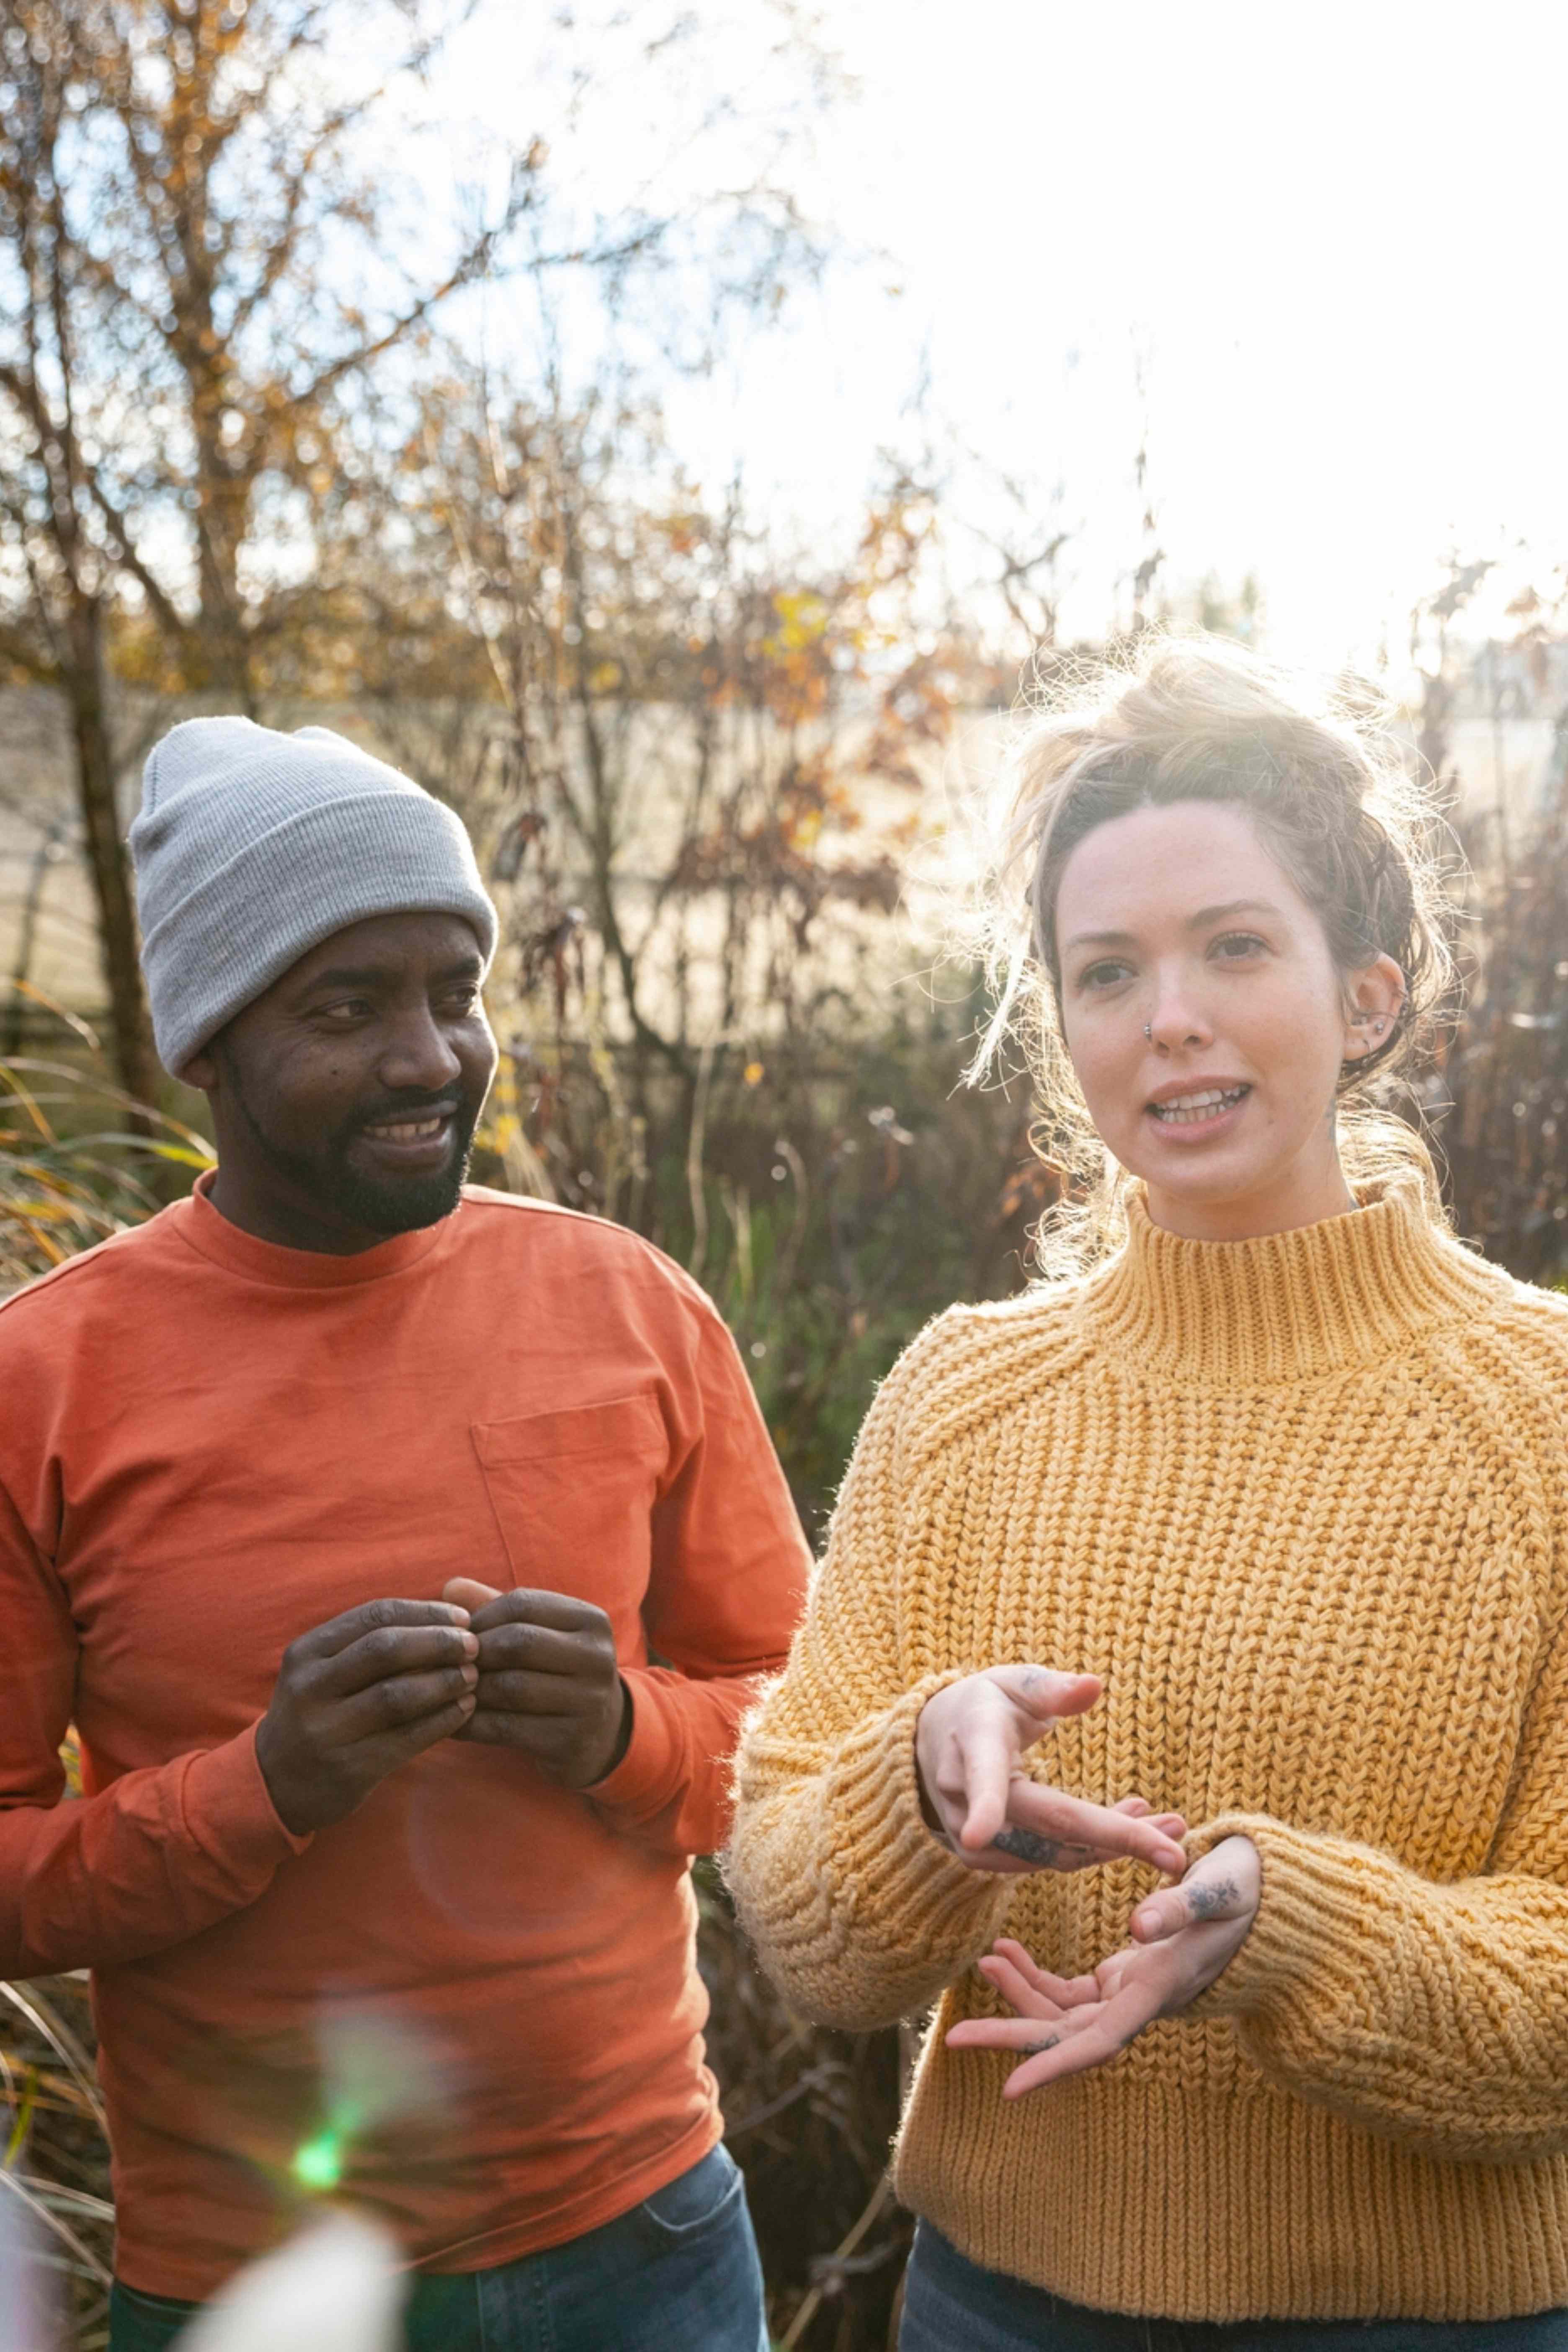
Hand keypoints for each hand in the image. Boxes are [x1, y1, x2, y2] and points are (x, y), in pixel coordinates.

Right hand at [255, 1599, 478, 1834]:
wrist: (276, 1782)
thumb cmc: (319, 1711)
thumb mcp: (324, 1669)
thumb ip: (370, 1641)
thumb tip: (444, 1614)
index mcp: (307, 1651)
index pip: (374, 1615)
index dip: (424, 1612)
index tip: (462, 1617)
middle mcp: (310, 1687)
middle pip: (385, 1649)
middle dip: (437, 1642)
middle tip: (474, 1645)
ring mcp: (326, 1730)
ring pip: (396, 1695)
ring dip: (443, 1682)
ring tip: (473, 1677)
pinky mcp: (348, 1768)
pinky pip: (405, 1739)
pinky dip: (441, 1721)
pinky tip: (464, 1710)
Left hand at [442, 1577, 629, 1788]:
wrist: (600, 1734)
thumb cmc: (556, 1672)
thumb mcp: (538, 1634)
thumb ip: (497, 1607)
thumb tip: (450, 1586)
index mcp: (591, 1621)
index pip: (524, 1603)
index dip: (482, 1616)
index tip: (457, 1633)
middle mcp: (598, 1657)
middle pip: (519, 1642)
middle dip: (475, 1652)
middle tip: (448, 1663)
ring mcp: (590, 1701)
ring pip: (511, 1687)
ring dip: (470, 1689)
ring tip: (447, 1690)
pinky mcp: (572, 1740)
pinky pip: (507, 1728)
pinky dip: (472, 1724)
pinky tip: (453, 1724)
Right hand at [914, 1665, 1186, 1878]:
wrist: (936, 1741)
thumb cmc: (986, 1704)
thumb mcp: (1014, 1682)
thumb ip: (1051, 1688)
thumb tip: (1093, 1686)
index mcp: (973, 1742)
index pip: (981, 1776)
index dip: (983, 1805)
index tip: (978, 1833)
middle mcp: (964, 1794)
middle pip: (1045, 1826)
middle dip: (1114, 1840)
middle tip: (1175, 1851)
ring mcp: (969, 1834)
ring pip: (1052, 1853)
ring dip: (1115, 1847)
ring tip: (1169, 1828)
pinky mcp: (982, 1858)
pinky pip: (1047, 1861)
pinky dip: (1092, 1851)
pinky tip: (1130, 1831)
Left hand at [946, 1833, 1260, 2094]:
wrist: (1263, 1897)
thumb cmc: (1246, 1891)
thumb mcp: (1218, 1890)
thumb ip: (1180, 1906)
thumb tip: (1137, 1926)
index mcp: (1157, 1989)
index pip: (1098, 2042)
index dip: (1055, 2066)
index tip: (1010, 2089)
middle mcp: (1138, 2001)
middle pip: (1066, 2035)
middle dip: (1011, 2036)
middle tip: (953, 2037)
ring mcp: (1127, 1992)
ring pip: (1061, 2012)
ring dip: (1018, 1994)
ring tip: (983, 1959)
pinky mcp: (1121, 1977)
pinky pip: (1068, 1990)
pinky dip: (1034, 1975)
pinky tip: (1006, 1951)